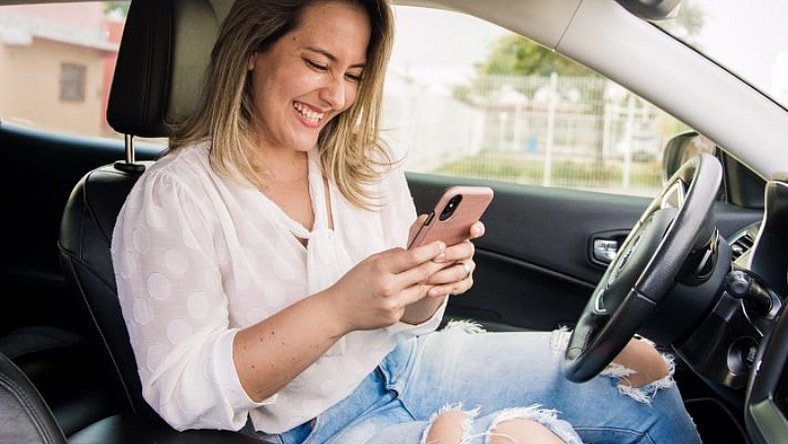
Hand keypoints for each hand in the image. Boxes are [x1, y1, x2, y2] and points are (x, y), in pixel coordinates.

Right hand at [321, 241, 447, 331]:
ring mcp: (392, 304)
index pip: (412, 257)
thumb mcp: (370, 262)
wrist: (338, 310)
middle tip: (448, 256)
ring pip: (421, 290)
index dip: (430, 250)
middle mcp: (388, 287)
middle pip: (422, 273)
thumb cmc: (354, 283)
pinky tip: (405, 292)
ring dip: (430, 281)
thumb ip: (393, 256)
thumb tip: (415, 252)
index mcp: (380, 268)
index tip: (440, 245)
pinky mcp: (394, 317)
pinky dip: (411, 296)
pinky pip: (410, 303)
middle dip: (437, 264)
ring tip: (437, 272)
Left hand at [423, 220, 484, 296]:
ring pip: (461, 271)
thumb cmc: (421, 249)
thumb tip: (425, 221)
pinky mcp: (464, 283)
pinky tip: (431, 289)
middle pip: (466, 251)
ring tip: (426, 277)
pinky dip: (442, 289)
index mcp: (460, 235)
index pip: (475, 228)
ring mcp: (466, 267)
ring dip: (442, 275)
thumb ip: (423, 224)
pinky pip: (458, 287)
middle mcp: (466, 251)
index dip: (477, 228)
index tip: (473, 230)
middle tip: (435, 257)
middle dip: (450, 254)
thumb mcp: (419, 234)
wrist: (418, 271)